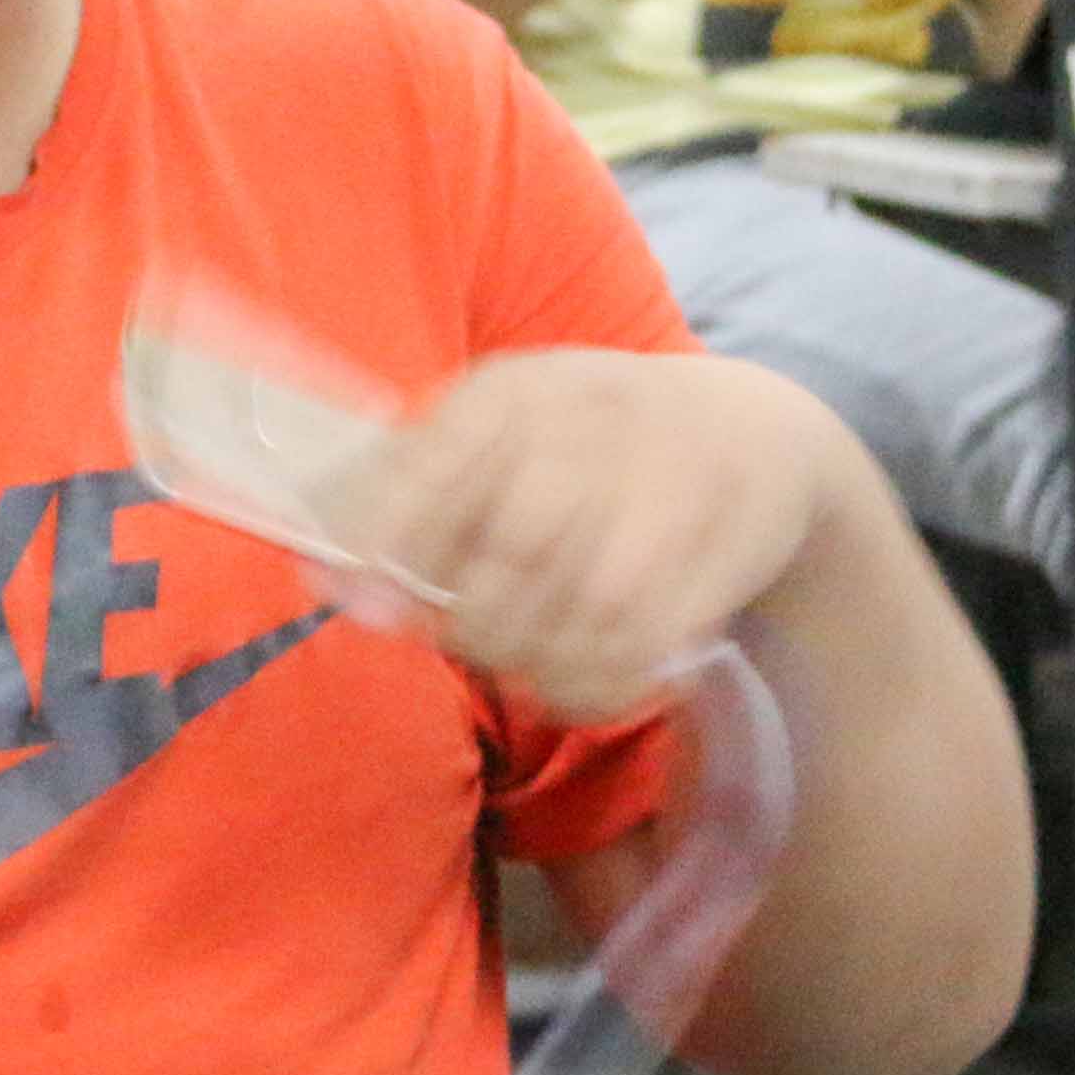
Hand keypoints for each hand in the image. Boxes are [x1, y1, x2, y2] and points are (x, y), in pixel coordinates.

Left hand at [321, 350, 845, 722]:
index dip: (389, 546)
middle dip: (470, 619)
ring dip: (530, 656)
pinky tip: (573, 677)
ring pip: (580, 612)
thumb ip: (407, 491)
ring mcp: (669, 487)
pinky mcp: (719, 556)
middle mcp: (596, 423)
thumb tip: (323, 579)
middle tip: (464, 632)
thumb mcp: (497, 428)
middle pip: (514, 552)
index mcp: (519, 387)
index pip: (439, 465)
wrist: (751, 430)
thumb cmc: (585, 439)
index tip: (364, 605)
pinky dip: (590, 686)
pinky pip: (639, 652)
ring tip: (519, 649)